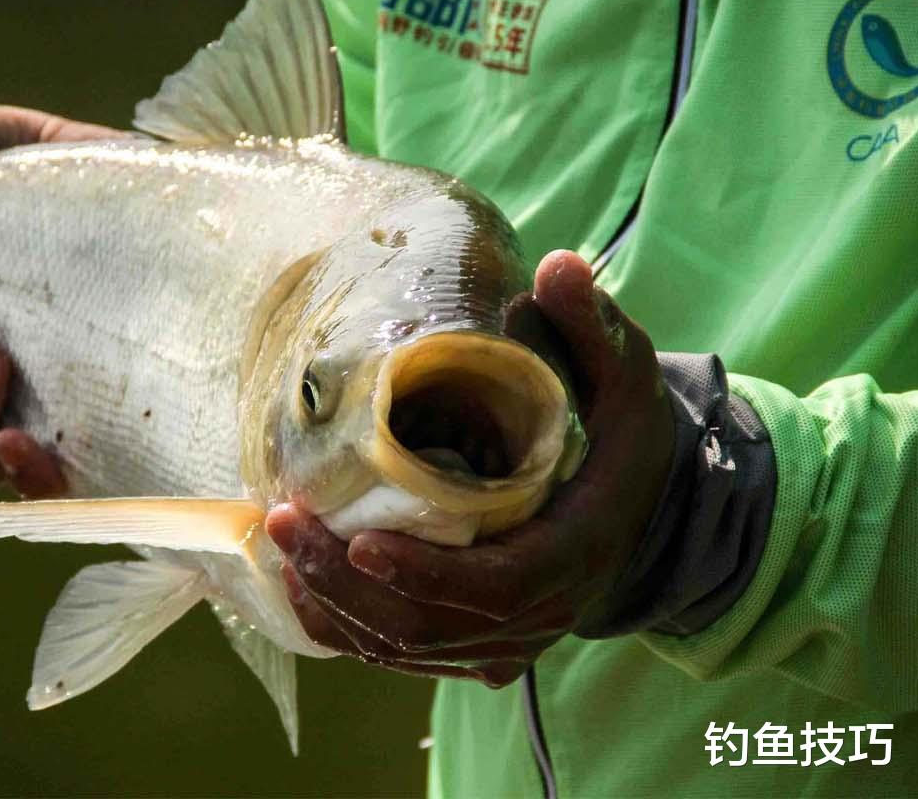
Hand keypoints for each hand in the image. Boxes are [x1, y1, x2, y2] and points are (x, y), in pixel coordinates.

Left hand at [265, 249, 674, 686]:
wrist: (639, 505)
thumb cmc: (619, 432)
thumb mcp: (623, 374)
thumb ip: (591, 324)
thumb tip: (557, 265)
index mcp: (574, 550)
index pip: (497, 587)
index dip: (426, 574)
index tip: (359, 541)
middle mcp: (540, 613)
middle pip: (432, 625)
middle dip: (348, 582)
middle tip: (284, 520)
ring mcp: (505, 640)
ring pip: (406, 647)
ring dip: (334, 604)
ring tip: (278, 541)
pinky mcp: (474, 646)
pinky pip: (400, 653)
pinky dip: (345, 625)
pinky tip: (296, 580)